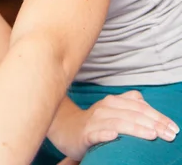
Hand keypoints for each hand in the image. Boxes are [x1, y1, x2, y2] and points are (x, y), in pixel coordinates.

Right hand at [55, 90, 179, 160]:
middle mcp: (106, 107)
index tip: (174, 129)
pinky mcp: (85, 134)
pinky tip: (113, 136)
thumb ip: (130, 105)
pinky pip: (96, 133)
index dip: (158, 117)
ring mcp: (95, 120)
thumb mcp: (114, 111)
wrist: (67, 128)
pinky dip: (105, 133)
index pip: (141, 107)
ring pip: (118, 122)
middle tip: (169, 135)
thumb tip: (147, 105)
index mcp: (115, 102)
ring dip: (136, 128)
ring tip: (152, 135)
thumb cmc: (96, 121)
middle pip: (133, 114)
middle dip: (153, 124)